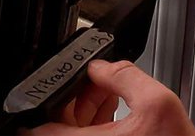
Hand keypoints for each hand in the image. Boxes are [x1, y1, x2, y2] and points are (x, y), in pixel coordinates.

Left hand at [27, 61, 194, 135]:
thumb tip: (102, 66)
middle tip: (93, 81)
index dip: (48, 97)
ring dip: (84, 110)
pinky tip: (113, 108)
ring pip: (74, 133)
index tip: (63, 83)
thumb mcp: (159, 103)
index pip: (35, 126)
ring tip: (107, 90)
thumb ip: (125, 76)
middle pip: (56, 124)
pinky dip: (95, 124)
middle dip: (73, 97)